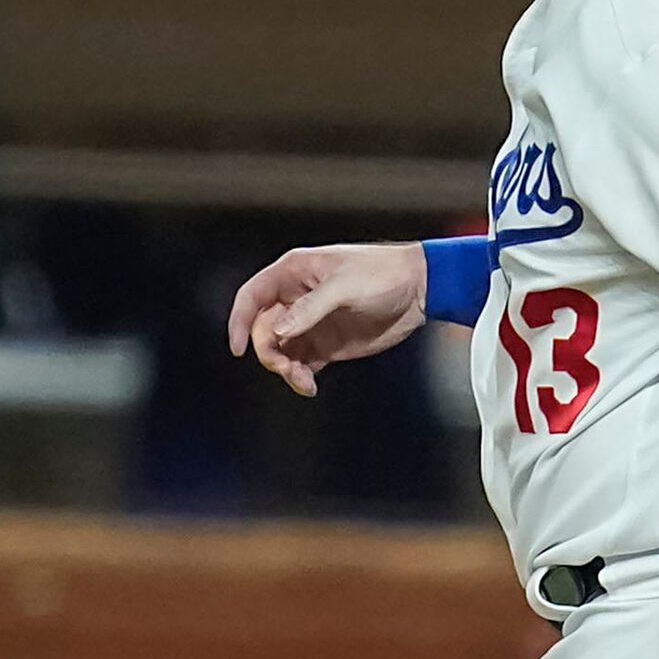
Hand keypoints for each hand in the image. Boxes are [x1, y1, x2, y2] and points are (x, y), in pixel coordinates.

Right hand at [225, 243, 428, 395]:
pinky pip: (301, 364)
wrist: (420, 289)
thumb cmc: (384, 273)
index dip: (238, 321)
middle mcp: (297, 299)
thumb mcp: (345, 286)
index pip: (252, 297)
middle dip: (269, 352)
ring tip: (303, 381)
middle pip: (263, 331)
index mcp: (295, 274)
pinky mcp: (326, 344)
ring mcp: (311, 324)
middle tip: (287, 367)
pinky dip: (300, 377)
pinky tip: (309, 386)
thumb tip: (281, 330)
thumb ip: (311, 308)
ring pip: (280, 351)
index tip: (237, 347)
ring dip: (284, 369)